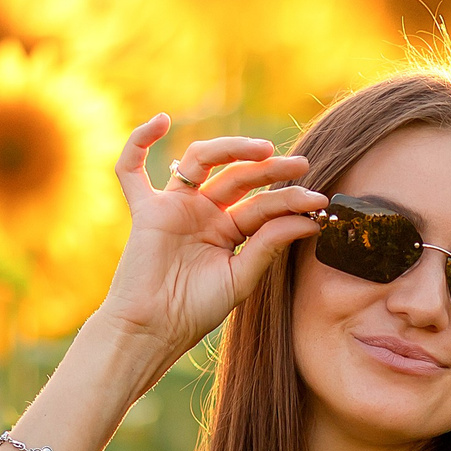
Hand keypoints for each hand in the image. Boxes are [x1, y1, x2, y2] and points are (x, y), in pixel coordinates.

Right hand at [100, 115, 325, 357]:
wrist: (154, 330)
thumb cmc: (195, 311)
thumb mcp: (241, 278)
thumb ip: (269, 246)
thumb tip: (307, 219)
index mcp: (228, 231)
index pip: (262, 206)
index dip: (290, 201)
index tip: (318, 203)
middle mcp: (203, 213)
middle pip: (238, 178)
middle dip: (270, 169)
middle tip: (302, 164)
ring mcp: (175, 208)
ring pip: (202, 161)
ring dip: (231, 148)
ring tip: (264, 149)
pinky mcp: (146, 211)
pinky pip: (131, 170)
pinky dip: (138, 142)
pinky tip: (160, 120)